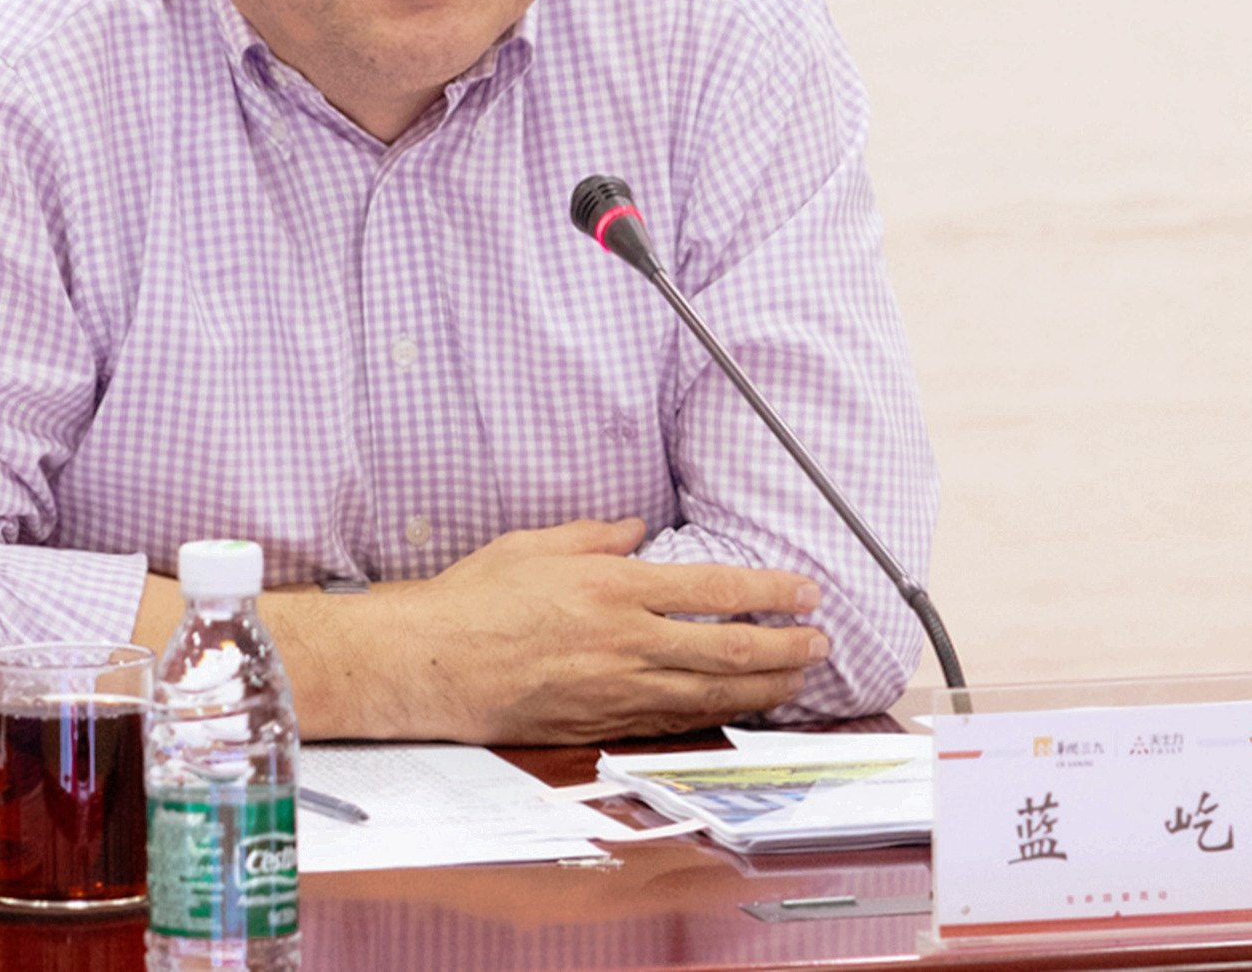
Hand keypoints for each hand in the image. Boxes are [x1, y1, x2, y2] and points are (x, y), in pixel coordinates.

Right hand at [268, 517, 828, 744]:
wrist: (431, 666)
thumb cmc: (474, 601)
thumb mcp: (534, 545)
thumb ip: (594, 535)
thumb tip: (636, 529)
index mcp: (611, 588)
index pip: (711, 587)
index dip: (767, 589)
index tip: (805, 590)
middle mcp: (622, 641)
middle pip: (725, 647)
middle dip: (783, 647)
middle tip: (820, 643)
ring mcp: (614, 689)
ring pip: (708, 692)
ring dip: (761, 688)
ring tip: (797, 681)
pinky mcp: (598, 723)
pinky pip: (671, 721)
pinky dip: (712, 715)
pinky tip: (735, 709)